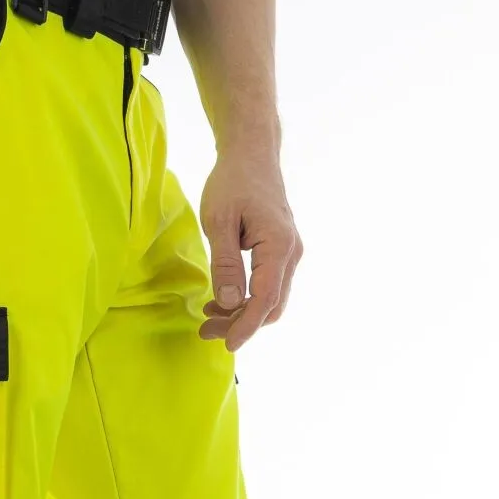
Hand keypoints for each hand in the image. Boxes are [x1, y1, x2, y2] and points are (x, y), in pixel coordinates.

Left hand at [199, 148, 302, 351]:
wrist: (252, 153)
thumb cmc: (232, 181)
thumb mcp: (219, 221)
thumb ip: (225, 263)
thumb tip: (229, 303)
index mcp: (279, 246)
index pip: (265, 299)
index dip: (246, 326)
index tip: (226, 344)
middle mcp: (292, 253)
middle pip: (271, 306)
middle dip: (241, 324)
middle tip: (206, 330)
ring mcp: (290, 253)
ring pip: (271, 299)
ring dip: (242, 314)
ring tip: (209, 317)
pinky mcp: (282, 252)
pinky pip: (269, 286)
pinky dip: (247, 300)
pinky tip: (222, 301)